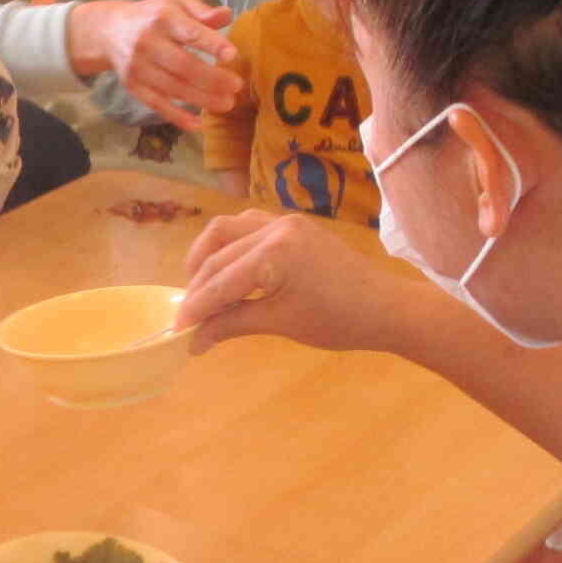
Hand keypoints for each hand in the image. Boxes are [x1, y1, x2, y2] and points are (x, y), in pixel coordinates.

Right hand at [72, 0, 241, 131]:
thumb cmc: (153, 16)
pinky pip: (157, 105)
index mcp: (163, 18)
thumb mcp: (176, 4)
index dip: (211, 44)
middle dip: (212, 79)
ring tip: (227, 104)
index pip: (189, 33)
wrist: (109, 31)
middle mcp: (148, 42)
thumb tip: (228, 15)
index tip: (232, 55)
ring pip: (173, 88)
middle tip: (237, 87)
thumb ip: (202, 10)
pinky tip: (198, 125)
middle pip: (183, 65)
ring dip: (202, 99)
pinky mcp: (133, 86)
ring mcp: (139, 67)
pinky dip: (178, 117)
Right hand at [181, 208, 412, 356]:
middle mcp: (275, 227)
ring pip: (228, 230)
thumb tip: (194, 340)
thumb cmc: (338, 321)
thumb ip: (232, 324)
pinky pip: (248, 226)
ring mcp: (285, 222)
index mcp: (274, 252)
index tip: (176, 332)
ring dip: (208, 257)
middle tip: (187, 318)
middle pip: (218, 255)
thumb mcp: (280, 323)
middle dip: (198, 288)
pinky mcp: (293, 226)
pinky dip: (231, 245)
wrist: (385, 307)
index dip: (195, 309)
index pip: (220, 283)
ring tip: (200, 288)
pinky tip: (227, 267)